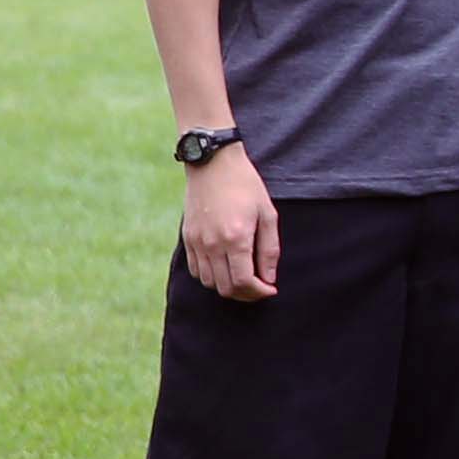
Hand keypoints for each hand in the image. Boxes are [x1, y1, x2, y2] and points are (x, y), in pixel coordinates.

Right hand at [179, 150, 278, 300]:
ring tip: (244, 277)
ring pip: (208, 282)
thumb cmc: (246, 186)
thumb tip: (269, 278)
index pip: (243, 282)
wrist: (213, 164)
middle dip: (245, 294)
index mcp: (236, 238)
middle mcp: (212, 244)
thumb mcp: (267, 214)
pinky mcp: (187, 238)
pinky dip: (211, 276)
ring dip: (227, 286)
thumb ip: (269, 250)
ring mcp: (197, 242)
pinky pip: (196, 270)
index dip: (259, 292)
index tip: (270, 289)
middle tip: (259, 287)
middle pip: (225, 288)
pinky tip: (225, 267)